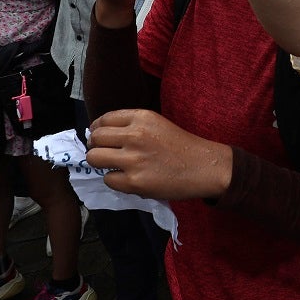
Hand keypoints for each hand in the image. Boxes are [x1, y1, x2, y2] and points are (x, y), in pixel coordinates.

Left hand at [86, 109, 233, 200]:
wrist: (204, 167)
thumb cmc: (181, 146)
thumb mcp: (157, 124)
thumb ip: (131, 125)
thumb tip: (99, 134)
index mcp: (142, 118)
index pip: (103, 120)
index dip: (98, 130)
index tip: (102, 138)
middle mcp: (135, 135)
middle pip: (95, 138)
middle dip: (96, 146)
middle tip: (106, 154)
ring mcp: (133, 159)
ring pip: (94, 158)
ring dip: (101, 163)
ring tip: (114, 166)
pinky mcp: (134, 181)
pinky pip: (108, 179)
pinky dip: (116, 180)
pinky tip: (130, 178)